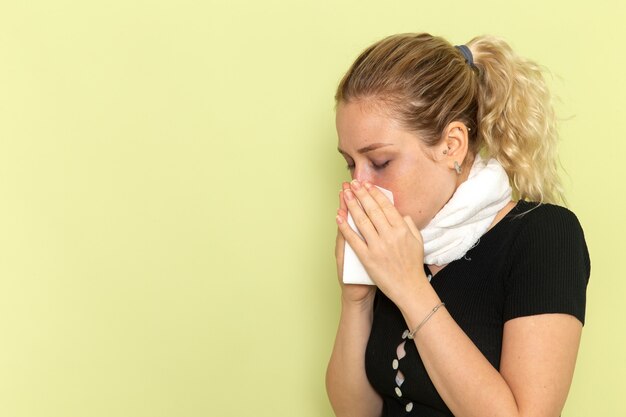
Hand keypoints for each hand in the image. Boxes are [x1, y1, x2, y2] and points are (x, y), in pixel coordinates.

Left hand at [336, 180, 427, 306]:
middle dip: (361, 194)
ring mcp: (377, 247)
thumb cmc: (413, 265)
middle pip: (372, 210)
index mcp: (402, 229)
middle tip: (352, 183)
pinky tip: (338, 217)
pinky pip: (353, 239)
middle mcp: (389, 236)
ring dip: (351, 205)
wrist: (409, 288)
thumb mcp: (417, 241)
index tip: (366, 184)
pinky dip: (344, 227)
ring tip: (345, 194)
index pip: (385, 206)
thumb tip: (401, 214)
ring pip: (361, 221)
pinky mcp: (367, 258)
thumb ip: (410, 225)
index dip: (374, 193)